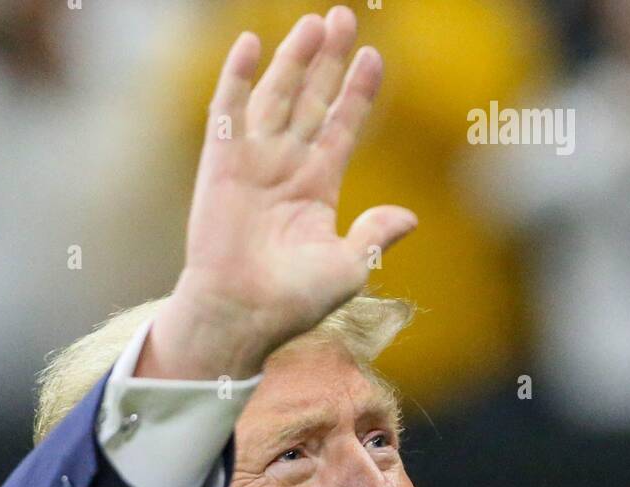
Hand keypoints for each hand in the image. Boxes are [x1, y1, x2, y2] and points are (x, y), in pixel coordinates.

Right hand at [138, 7, 416, 381]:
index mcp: (316, 190)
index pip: (341, 127)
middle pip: (311, 101)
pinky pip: (229, 111)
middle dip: (328, 62)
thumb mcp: (349, 268)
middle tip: (344, 19)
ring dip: (293, 59)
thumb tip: (410, 217)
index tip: (374, 58)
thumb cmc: (293, 302)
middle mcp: (285, 169)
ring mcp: (252, 163)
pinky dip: (237, 77)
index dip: (357, 93)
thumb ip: (375, 235)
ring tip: (314, 23)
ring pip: (277, 96)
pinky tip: (250, 43)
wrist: (241, 314)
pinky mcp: (220, 164)